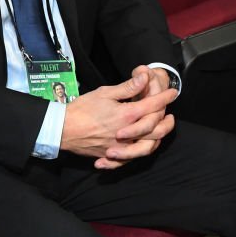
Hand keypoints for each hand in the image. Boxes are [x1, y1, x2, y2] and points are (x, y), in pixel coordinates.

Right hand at [61, 71, 176, 169]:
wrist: (62, 129)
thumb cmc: (81, 109)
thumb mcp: (104, 93)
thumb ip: (127, 87)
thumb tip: (144, 77)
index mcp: (127, 115)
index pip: (153, 105)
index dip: (165, 97)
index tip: (173, 92)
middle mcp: (128, 133)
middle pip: (157, 129)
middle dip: (167, 121)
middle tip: (170, 114)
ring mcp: (120, 147)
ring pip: (148, 146)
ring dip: (158, 138)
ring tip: (160, 131)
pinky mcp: (111, 155)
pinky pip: (130, 159)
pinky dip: (138, 154)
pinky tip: (140, 147)